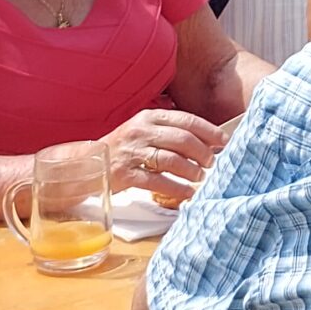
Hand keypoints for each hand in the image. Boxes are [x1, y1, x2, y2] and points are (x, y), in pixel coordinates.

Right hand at [100, 108, 229, 204]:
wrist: (86, 163)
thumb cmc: (123, 148)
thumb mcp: (145, 131)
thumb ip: (170, 132)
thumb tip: (207, 142)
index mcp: (150, 117)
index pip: (187, 120)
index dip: (209, 131)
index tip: (224, 141)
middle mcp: (141, 131)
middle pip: (183, 139)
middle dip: (203, 152)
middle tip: (212, 163)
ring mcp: (132, 152)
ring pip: (171, 160)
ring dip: (191, 170)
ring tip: (200, 177)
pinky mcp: (125, 174)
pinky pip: (157, 181)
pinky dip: (176, 188)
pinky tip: (187, 192)